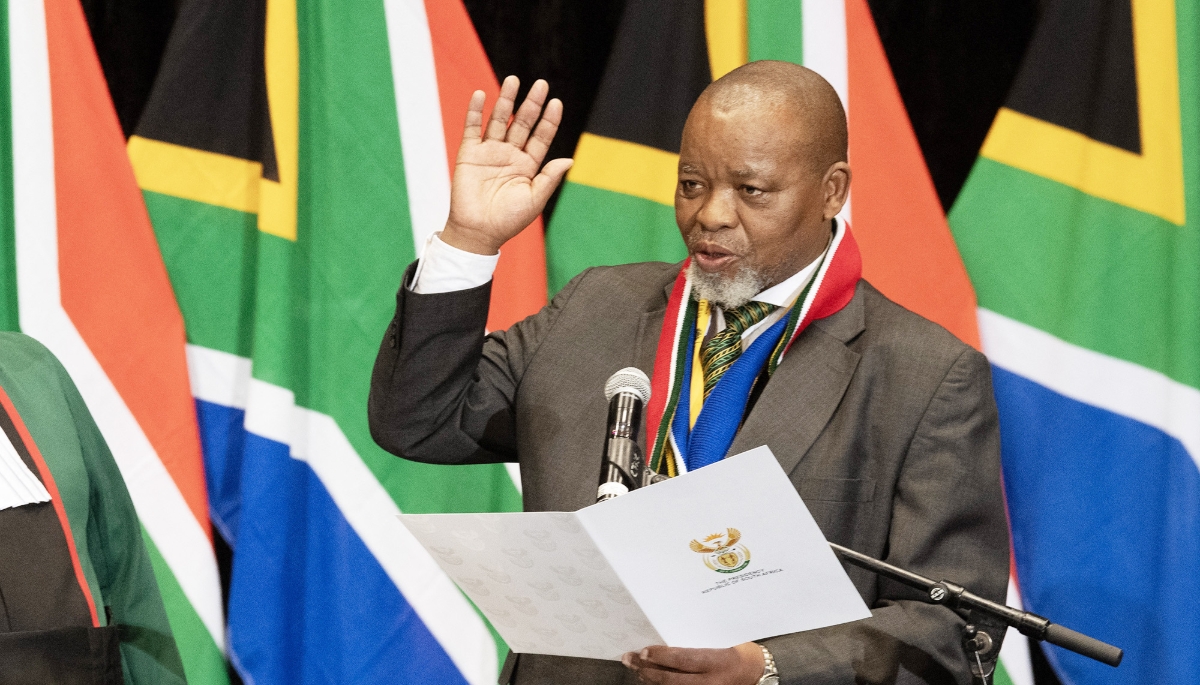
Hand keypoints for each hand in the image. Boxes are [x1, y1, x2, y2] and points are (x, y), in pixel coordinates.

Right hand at [442, 75, 572, 254]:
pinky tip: (482, 95)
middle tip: (541, 83)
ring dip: (506, 100)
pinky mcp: (469, 154)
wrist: (478, 232)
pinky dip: (476, 112)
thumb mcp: (534, 199)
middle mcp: (510, 155)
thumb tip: (569, 160)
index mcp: (528, 166)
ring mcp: (489, 152)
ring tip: (513, 80)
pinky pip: (473, 128)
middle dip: (531, 104)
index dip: (549, 120)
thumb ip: (549, 178)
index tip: (556, 103)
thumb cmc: (508, 220)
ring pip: (499, 120)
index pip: (541, 137)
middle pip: (522, 123)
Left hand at [621, 643, 764, 683]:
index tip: (643, 651)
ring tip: (635, 670)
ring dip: (651, 681)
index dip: (661, 657)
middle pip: (672, 680)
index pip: (684, 659)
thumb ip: (696, 646)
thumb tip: (666, 643)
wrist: (758, 672)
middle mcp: (711, 681)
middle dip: (648, 670)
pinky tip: (650, 682)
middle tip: (629, 659)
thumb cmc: (739, 651)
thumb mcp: (720, 642)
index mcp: (717, 662)